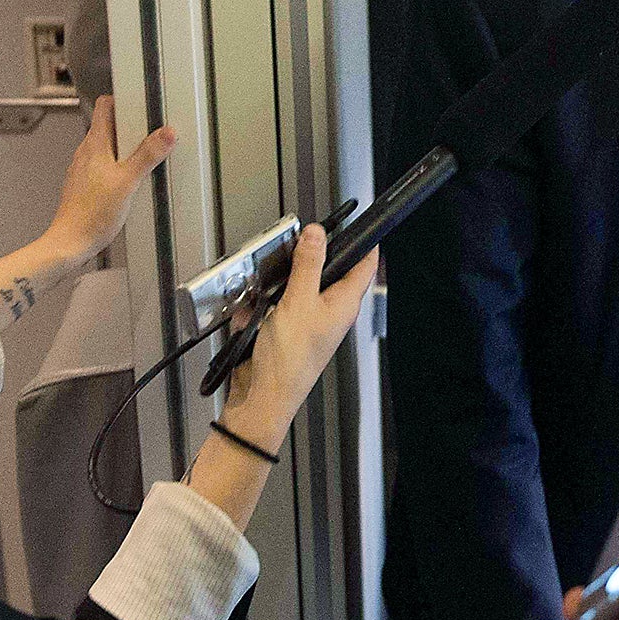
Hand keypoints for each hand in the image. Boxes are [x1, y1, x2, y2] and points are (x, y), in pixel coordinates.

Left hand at [42, 95, 176, 268]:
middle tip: (152, 133)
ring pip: (107, 147)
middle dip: (131, 127)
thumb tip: (165, 133)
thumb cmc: (91, 215)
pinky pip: (106, 166)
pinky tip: (132, 182)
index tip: (140, 102)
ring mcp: (84, 169)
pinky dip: (120, 166)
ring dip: (126, 149)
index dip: (122, 100)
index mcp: (94, 145)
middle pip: (109, 127)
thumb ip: (147, 155)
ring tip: (145, 159)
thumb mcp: (128, 181)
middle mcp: (86, 154)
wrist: (72, 242)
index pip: (104, 107)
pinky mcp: (87, 184)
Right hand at [222, 223, 377, 453]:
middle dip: (308, 258)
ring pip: (295, 285)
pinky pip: (272, 305)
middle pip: (327, 270)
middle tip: (294, 247)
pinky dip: (261, 305)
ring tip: (269, 290)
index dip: (364, 241)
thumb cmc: (288, 362)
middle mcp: (330, 310)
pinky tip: (253, 315)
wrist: (262, 397)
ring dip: (279, 283)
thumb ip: (307, 265)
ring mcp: (307, 319)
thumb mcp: (298, 302)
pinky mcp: (284, 328)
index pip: (365, 264)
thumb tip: (317, 234)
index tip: (357, 221)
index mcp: (344, 303)